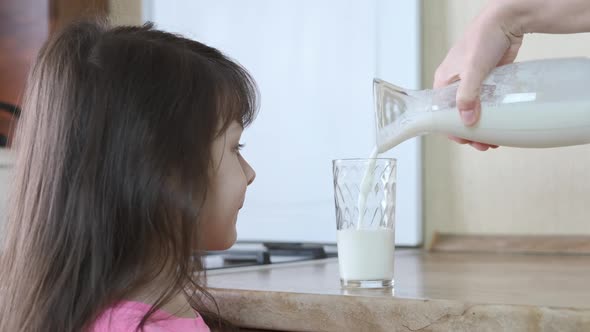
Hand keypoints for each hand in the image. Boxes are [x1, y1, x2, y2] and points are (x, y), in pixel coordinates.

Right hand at [433, 5, 522, 150]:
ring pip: (475, 110)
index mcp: (444, 81)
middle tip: (483, 144)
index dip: (452, 129)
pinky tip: (501, 122)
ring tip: (494, 138)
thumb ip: (467, 95)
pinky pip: (490, 102)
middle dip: (470, 132)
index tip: (464, 141)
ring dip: (483, 125)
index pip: (442, 113)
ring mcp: (475, 83)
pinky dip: (494, 114)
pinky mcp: (491, 80)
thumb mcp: (471, 69)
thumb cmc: (482, 37)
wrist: (506, 20)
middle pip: (459, 115)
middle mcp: (457, 83)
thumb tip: (466, 120)